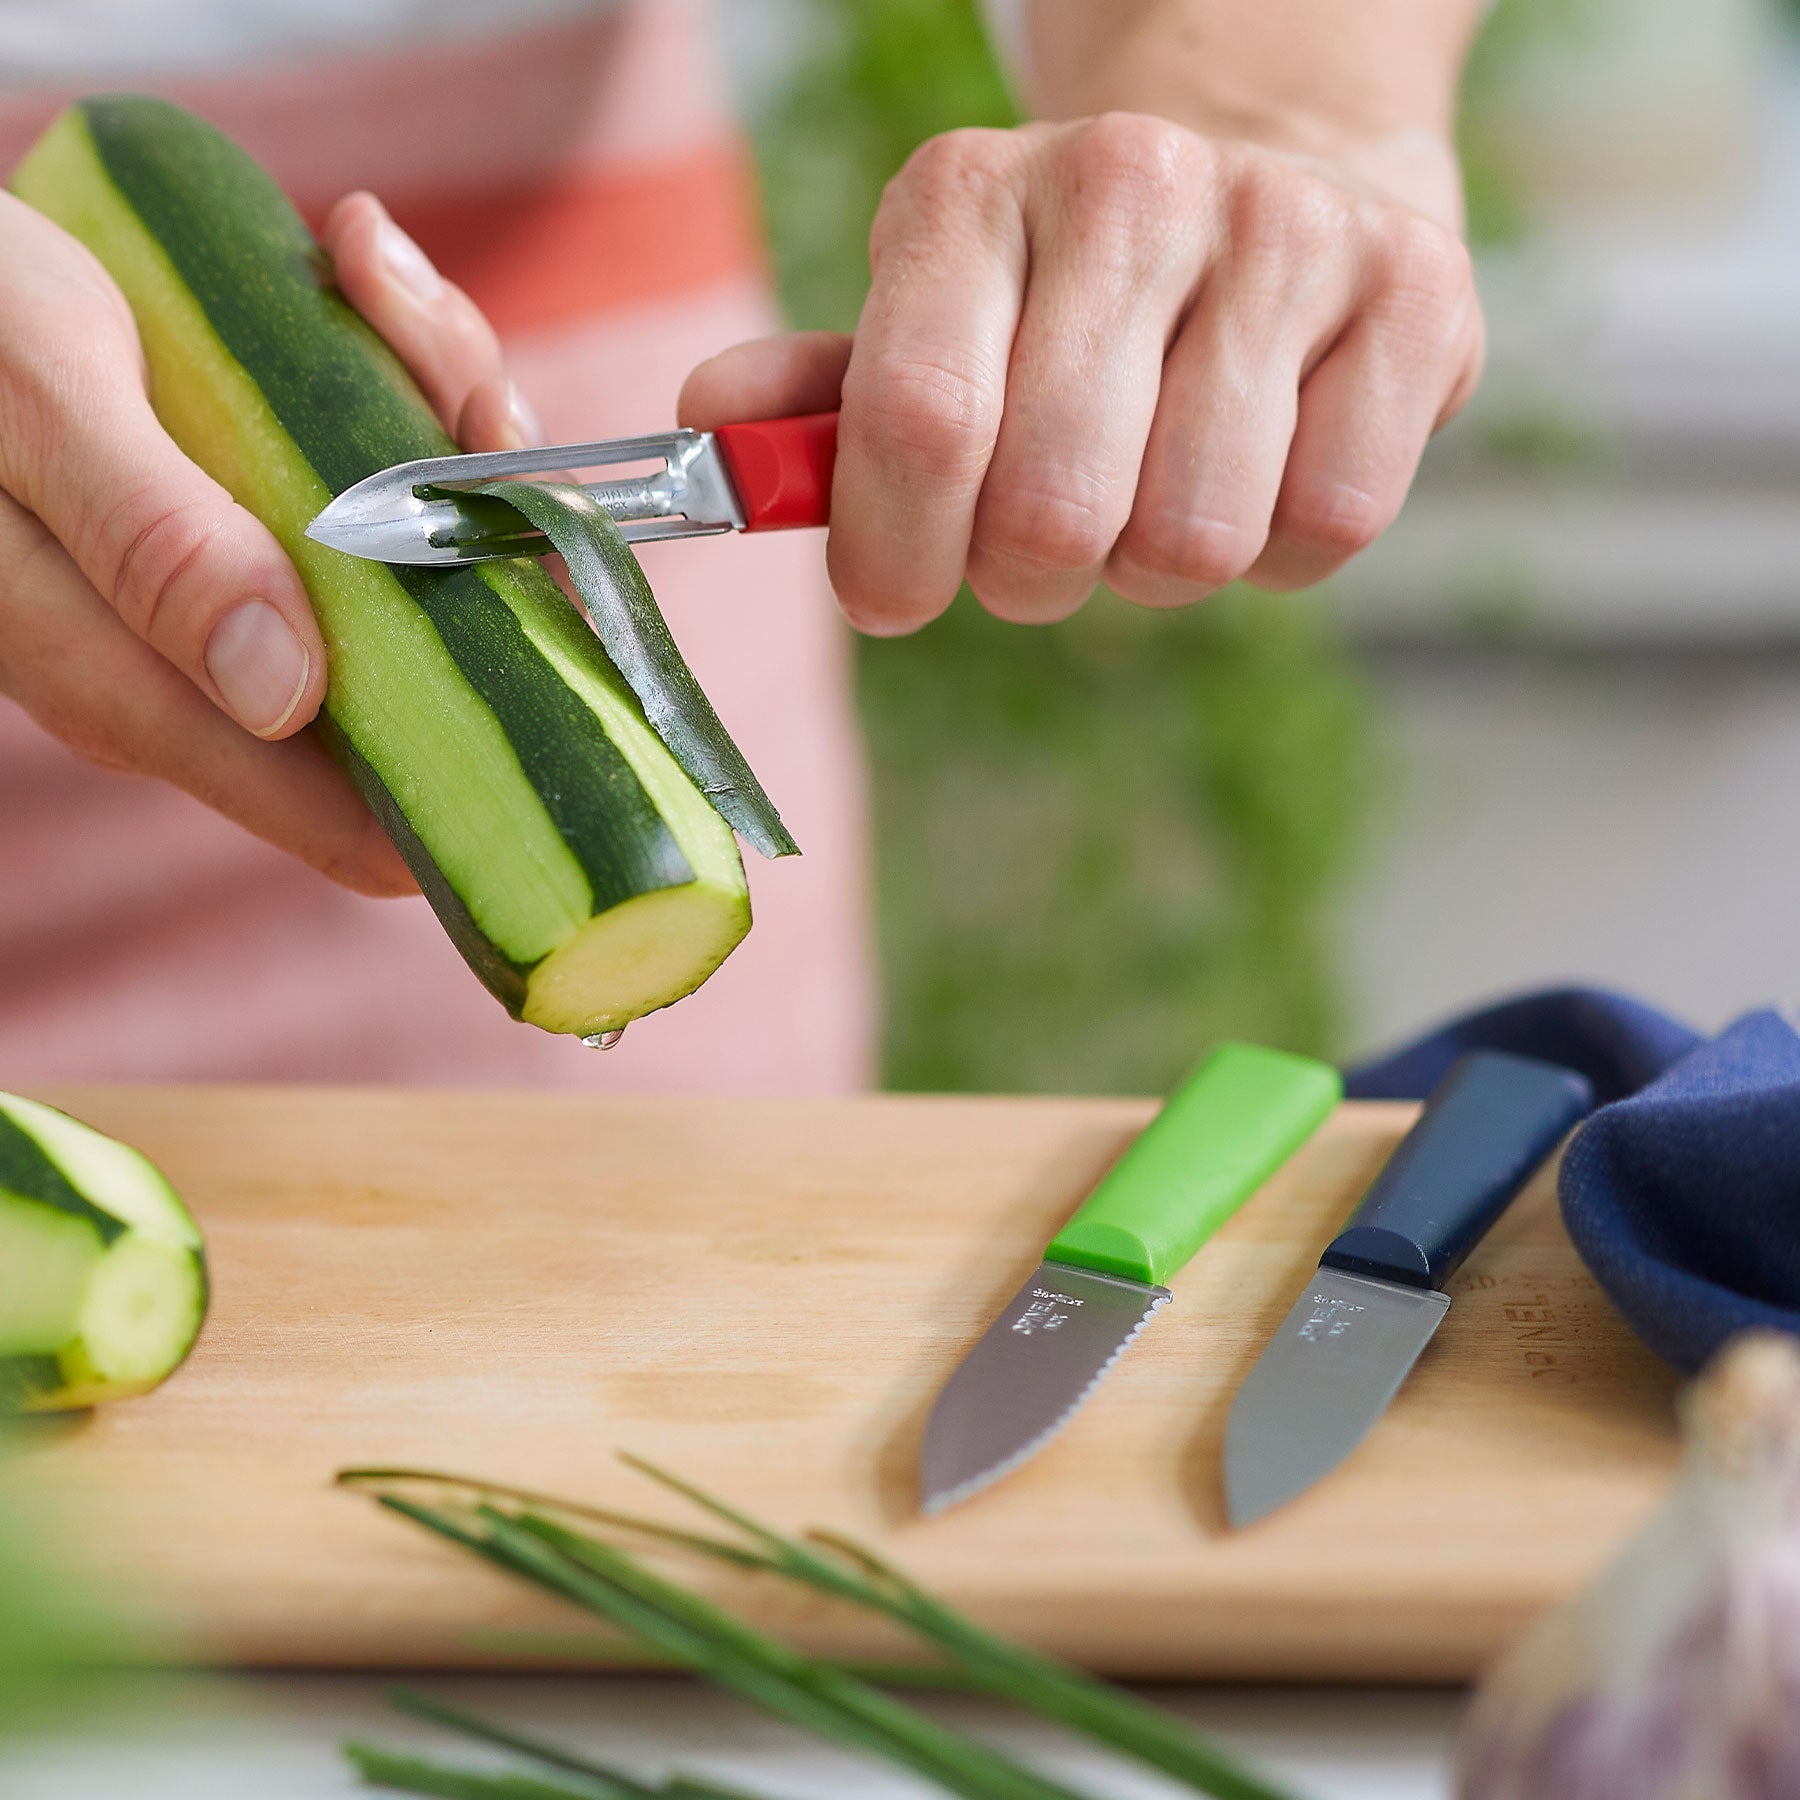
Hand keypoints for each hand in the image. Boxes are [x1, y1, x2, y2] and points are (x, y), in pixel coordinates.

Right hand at [0, 189, 532, 893]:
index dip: (495, 745)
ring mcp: (247, 607)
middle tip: (461, 388)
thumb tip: (284, 695)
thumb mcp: (38, 407)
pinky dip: (397, 381)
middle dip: (487, 534)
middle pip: (437, 675)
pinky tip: (347, 269)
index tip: (548, 590)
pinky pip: (377, 490)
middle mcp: (217, 680)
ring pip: (425, 561)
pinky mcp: (261, 530)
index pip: (366, 827)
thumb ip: (153, 547)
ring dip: (442, 422)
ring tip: (374, 280)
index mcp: (147, 695)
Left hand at [679, 113, 1482, 632]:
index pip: (915, 425)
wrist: (1280, 165)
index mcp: (969, 197)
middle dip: (1030, 578)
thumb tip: (709, 428)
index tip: (895, 596)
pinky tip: (1261, 467)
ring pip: (1190, 539)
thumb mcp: (930, 319)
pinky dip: (1276, 549)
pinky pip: (1325, 525)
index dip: (895, 559)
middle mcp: (1129, 185)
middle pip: (1051, 513)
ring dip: (1155, 566)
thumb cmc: (1069, 295)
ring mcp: (1286, 232)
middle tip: (1043, 541)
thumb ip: (822, 401)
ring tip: (1155, 489)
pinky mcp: (1419, 294)